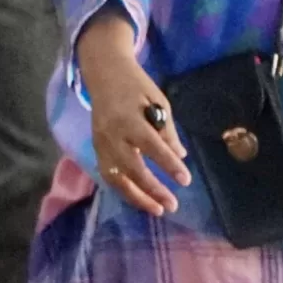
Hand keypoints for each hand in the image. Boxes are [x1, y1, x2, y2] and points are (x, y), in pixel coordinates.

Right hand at [78, 8, 189, 216]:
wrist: (104, 73)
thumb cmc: (136, 86)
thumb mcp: (159, 102)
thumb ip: (167, 131)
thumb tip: (179, 156)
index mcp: (129, 119)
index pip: (151, 146)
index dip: (168, 164)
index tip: (185, 180)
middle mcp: (112, 134)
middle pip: (131, 168)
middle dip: (152, 189)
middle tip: (172, 205)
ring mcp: (101, 143)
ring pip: (116, 177)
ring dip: (136, 197)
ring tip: (157, 209)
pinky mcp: (96, 147)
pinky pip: (108, 174)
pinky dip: (123, 189)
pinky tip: (139, 198)